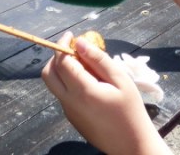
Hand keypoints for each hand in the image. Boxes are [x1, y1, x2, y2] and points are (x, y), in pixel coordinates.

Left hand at [42, 33, 169, 154]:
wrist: (131, 145)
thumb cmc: (130, 110)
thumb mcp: (120, 80)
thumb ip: (98, 59)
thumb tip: (80, 42)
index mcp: (82, 91)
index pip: (62, 62)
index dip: (63, 45)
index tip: (71, 35)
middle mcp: (69, 101)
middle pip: (48, 73)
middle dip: (56, 57)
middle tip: (73, 49)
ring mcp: (68, 111)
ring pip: (54, 84)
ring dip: (62, 69)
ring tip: (86, 65)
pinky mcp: (72, 117)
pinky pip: (63, 94)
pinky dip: (68, 82)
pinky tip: (90, 82)